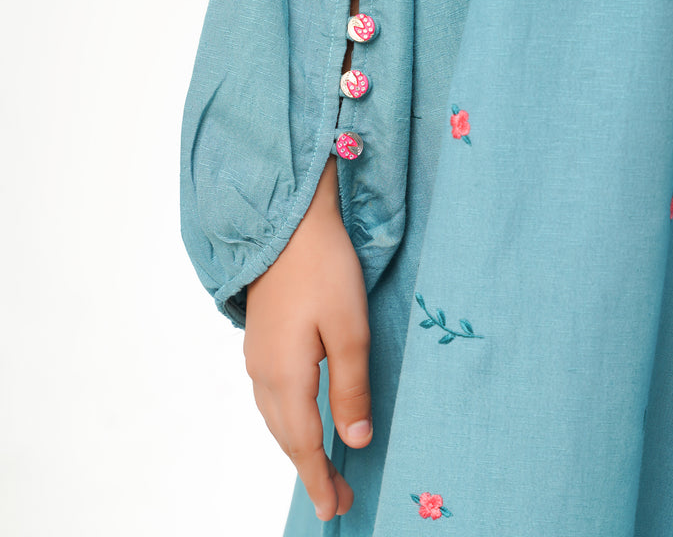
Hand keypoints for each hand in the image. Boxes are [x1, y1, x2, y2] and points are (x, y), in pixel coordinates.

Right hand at [243, 156, 371, 520]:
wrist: (289, 225)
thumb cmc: (325, 271)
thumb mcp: (350, 332)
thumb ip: (351, 389)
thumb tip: (356, 440)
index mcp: (286, 374)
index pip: (302, 443)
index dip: (319, 478)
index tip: (334, 509)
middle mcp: (263, 371)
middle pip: (284, 435)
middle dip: (310, 468)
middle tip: (336, 496)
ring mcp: (256, 354)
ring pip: (273, 416)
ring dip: (295, 445)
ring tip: (319, 464)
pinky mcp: (259, 339)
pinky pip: (269, 396)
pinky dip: (286, 419)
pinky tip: (298, 416)